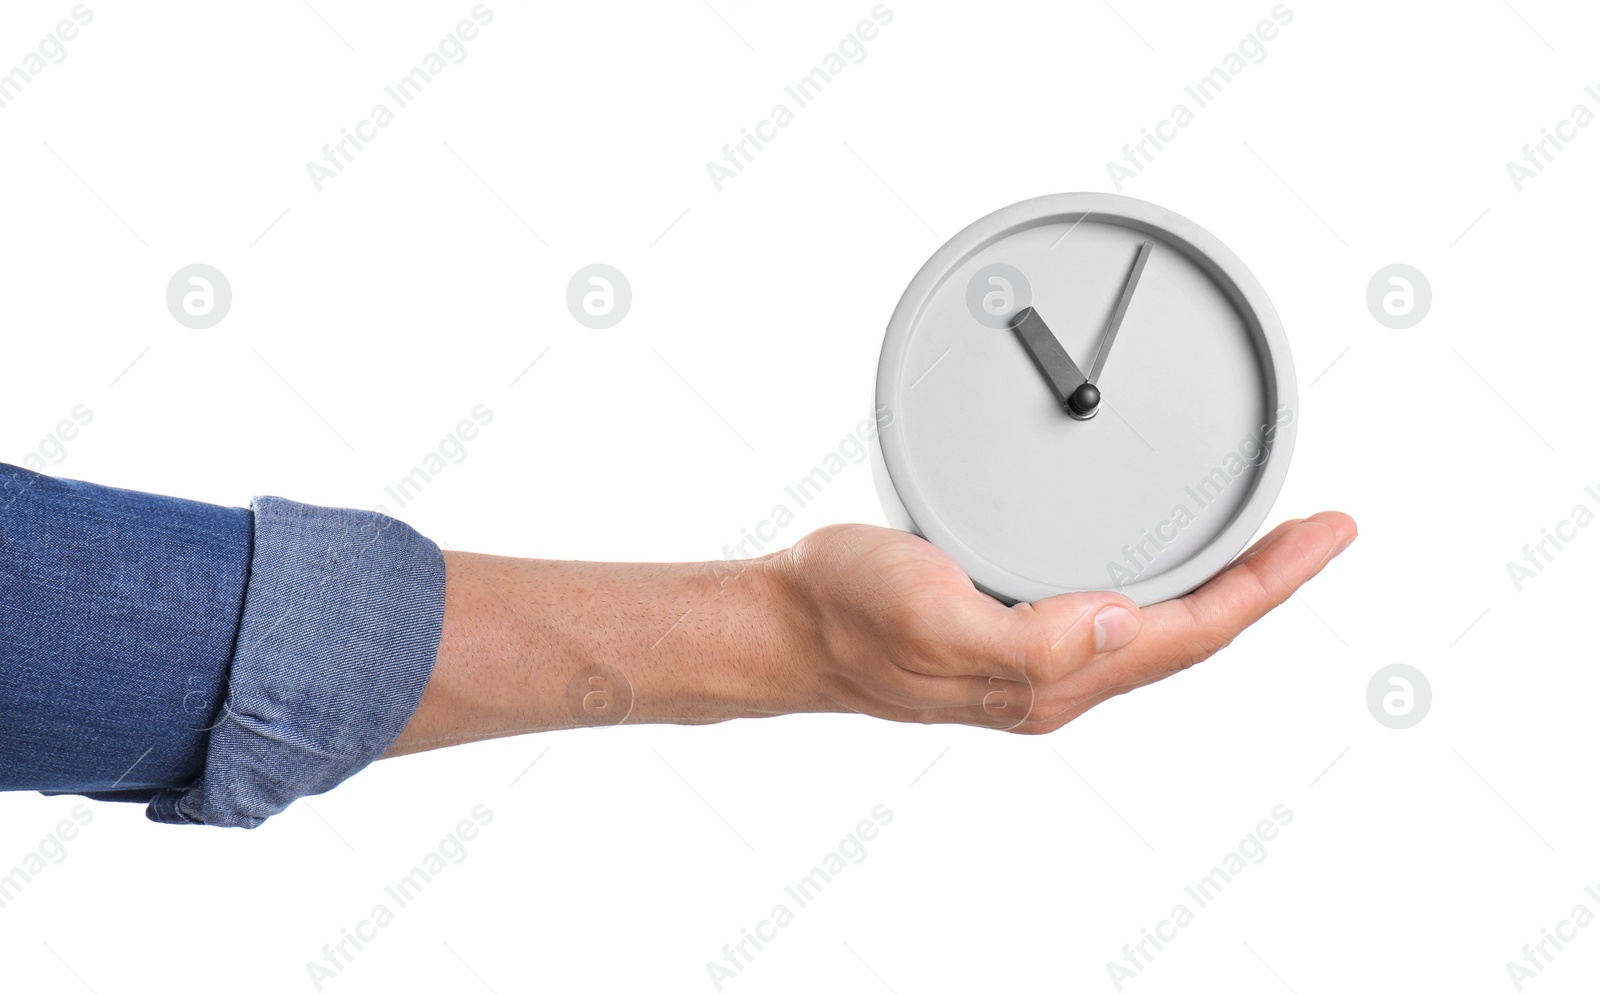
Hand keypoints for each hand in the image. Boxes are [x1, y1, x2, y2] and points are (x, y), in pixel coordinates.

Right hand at [772, 512, 1355, 733]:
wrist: (793, 618)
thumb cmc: (850, 613)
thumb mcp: (933, 619)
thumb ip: (1031, 639)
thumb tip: (1126, 622)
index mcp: (1050, 678)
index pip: (1189, 634)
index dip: (1267, 585)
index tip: (1324, 535)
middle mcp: (1056, 673)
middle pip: (1192, 633)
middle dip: (1265, 582)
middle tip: (1321, 530)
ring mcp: (1038, 653)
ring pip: (1159, 623)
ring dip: (1225, 582)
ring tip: (1271, 541)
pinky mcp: (1016, 622)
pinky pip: (1117, 607)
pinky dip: (1166, 577)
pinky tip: (1168, 554)